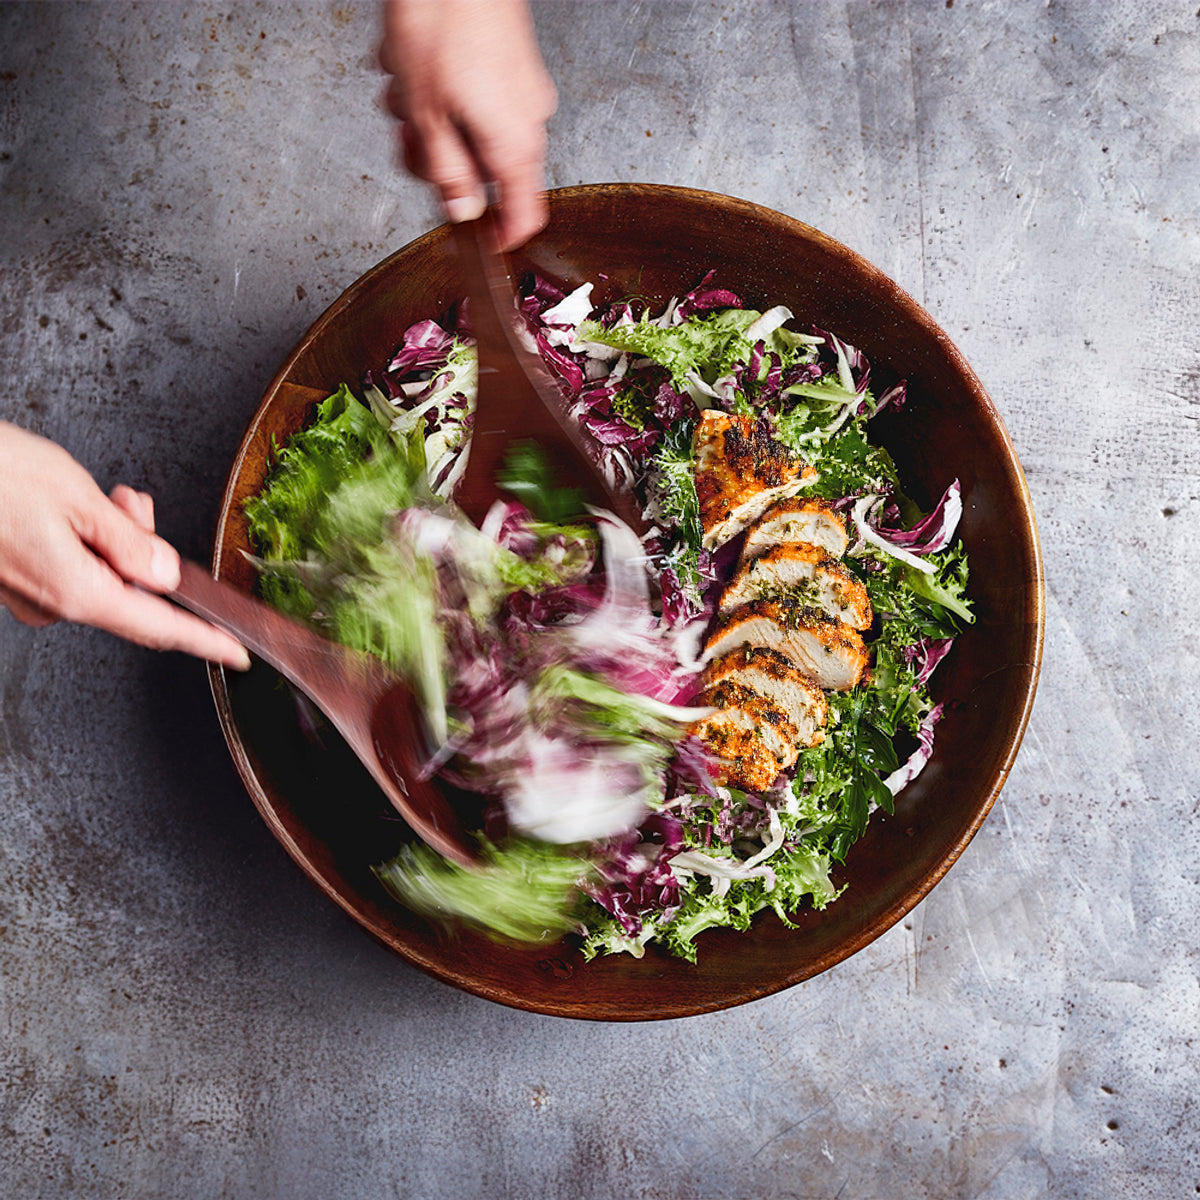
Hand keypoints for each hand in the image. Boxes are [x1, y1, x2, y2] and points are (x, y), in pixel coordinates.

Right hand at [0, 422, 249, 668]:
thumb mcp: (75, 498)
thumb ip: (128, 542)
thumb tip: (164, 574)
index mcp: (75, 592)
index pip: (158, 626)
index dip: (203, 640)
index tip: (235, 654)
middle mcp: (50, 604)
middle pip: (131, 590)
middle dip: (144, 546)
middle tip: (128, 502)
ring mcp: (27, 595)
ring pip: (101, 573)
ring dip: (113, 535)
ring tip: (94, 495)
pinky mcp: (12, 578)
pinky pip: (70, 567)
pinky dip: (84, 538)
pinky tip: (64, 506)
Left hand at [379, 0, 556, 250]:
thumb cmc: (442, 21)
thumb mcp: (427, 115)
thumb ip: (445, 173)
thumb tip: (460, 211)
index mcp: (515, 144)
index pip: (523, 215)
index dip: (498, 236)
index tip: (476, 243)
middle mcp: (528, 119)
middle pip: (486, 170)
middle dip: (439, 160)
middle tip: (407, 142)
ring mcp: (521, 88)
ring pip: (471, 128)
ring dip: (430, 119)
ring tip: (403, 88)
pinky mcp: (508, 62)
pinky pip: (474, 96)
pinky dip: (440, 90)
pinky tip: (413, 66)